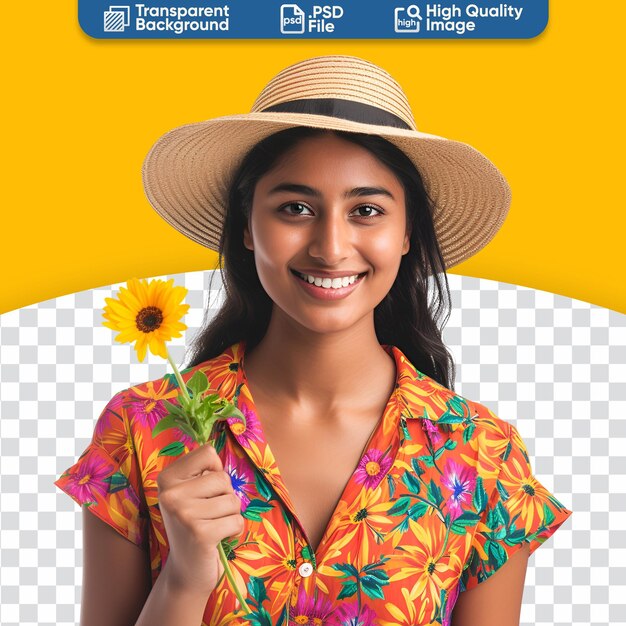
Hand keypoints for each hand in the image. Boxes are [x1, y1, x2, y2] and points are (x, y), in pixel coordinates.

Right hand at [156, 443, 244, 597]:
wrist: (186, 571)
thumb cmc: (196, 524)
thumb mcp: (192, 492)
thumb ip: (203, 471)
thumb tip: (217, 451)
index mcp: (167, 478)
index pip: (208, 452)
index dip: (215, 471)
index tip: (204, 491)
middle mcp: (170, 493)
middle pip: (223, 477)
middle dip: (225, 496)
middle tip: (209, 515)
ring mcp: (183, 513)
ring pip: (233, 500)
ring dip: (230, 515)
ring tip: (212, 527)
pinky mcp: (200, 533)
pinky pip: (237, 521)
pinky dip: (234, 531)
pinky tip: (217, 540)